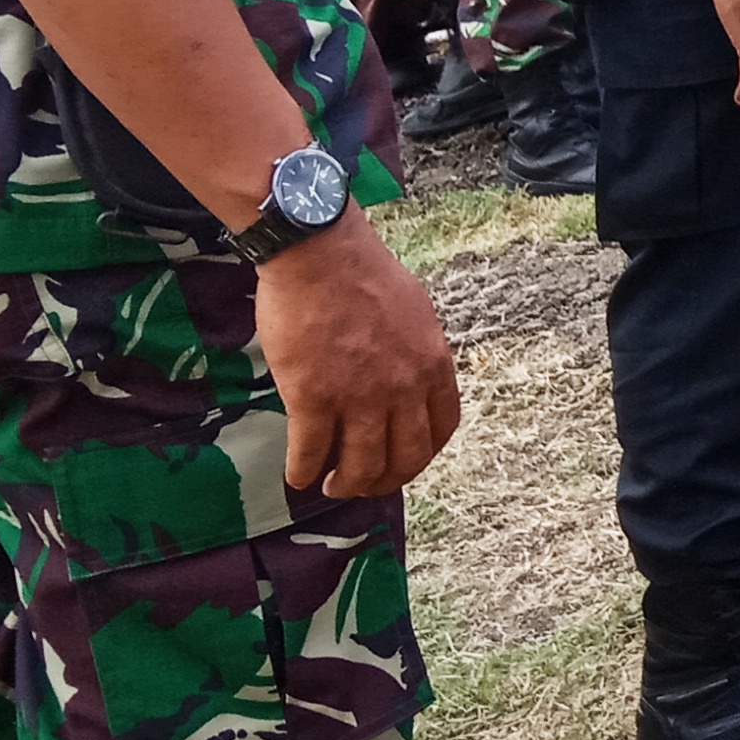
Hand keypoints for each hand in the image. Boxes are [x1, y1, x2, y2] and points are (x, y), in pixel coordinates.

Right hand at [258, 218, 462, 501]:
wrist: (320, 253)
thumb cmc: (363, 274)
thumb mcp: (416, 314)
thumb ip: (417, 354)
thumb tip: (413, 382)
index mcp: (432, 366)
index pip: (441, 429)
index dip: (422, 455)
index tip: (405, 461)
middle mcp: (402, 388)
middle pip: (404, 458)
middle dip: (385, 480)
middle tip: (365, 483)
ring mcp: (358, 396)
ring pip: (360, 466)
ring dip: (346, 485)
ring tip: (332, 486)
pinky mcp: (313, 397)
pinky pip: (311, 452)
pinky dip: (304, 472)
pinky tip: (298, 476)